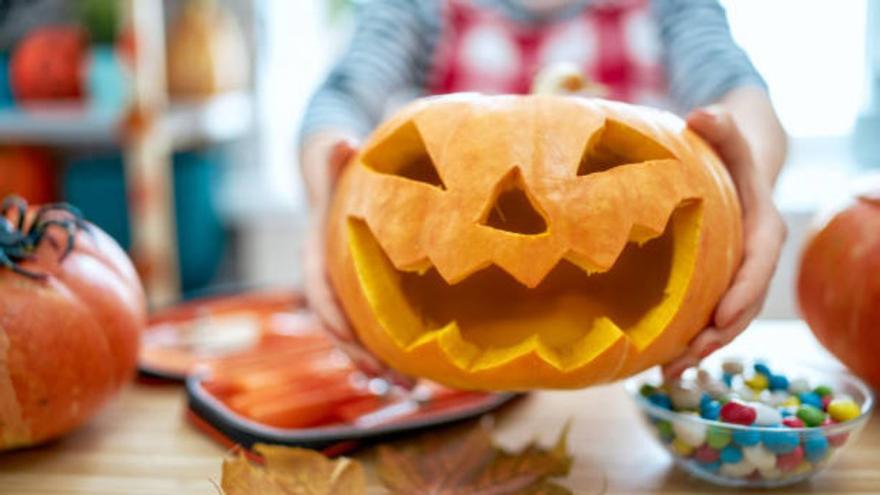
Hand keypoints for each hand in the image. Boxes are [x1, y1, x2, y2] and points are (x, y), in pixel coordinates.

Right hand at [302, 139, 412, 385]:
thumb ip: (331, 155)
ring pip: (356, 338)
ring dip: (379, 367)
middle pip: (338, 327)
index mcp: (316, 253)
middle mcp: (328, 279)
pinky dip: (391, 356)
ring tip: (411, 391)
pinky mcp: (364, 299)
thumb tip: (341, 141)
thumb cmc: (336, 168)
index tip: (351, 338)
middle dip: (360, 356)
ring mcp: (346, 293)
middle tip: (391, 380)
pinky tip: (418, 377)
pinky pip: (373, 333)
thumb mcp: (330, 156)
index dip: (334, 315)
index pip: (318, 290)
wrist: (335, 179)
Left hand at [662, 106, 786, 378]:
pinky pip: (706, 318)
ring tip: (666, 373)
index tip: (719, 318)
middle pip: (742, 305)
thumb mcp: (728, 136)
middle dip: (716, 335)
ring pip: (723, 321)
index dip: (742, 294)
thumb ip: (721, 126)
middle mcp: (753, 261)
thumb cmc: (728, 153)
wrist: (733, 169)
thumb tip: (702, 114)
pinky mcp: (715, 285)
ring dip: (698, 349)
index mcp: (763, 230)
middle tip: (685, 358)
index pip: (758, 266)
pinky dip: (686, 341)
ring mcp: (735, 277)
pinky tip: (657, 364)